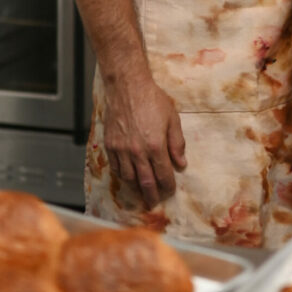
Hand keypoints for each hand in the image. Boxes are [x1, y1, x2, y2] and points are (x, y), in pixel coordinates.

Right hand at [103, 69, 186, 210]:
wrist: (127, 87)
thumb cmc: (152, 99)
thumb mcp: (172, 118)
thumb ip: (177, 143)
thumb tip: (181, 164)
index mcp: (155, 146)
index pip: (163, 174)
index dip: (168, 186)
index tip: (170, 191)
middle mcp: (137, 151)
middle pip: (145, 182)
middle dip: (151, 196)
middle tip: (154, 204)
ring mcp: (121, 149)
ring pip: (128, 178)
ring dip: (136, 189)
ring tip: (141, 194)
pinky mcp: (110, 145)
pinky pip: (116, 168)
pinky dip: (122, 176)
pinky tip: (128, 178)